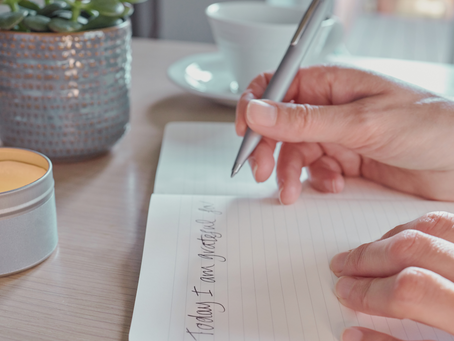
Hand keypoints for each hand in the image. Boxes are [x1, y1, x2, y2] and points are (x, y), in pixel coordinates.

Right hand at [235, 66, 453, 203]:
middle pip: (278, 125)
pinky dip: (316, 182)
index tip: (244, 134)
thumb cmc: (430, 126)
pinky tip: (333, 186)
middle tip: (261, 172)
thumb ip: (303, 120)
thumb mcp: (360, 123)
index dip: (253, 108)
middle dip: (267, 149)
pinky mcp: (345, 160)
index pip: (275, 86)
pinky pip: (314, 171)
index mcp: (330, 84)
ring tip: (293, 192)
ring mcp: (337, 135)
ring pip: (294, 152)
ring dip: (289, 173)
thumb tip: (256, 110)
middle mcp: (329, 108)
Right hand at [330, 211, 453, 339]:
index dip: (370, 292)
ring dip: (392, 237)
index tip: (346, 293)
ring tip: (368, 252)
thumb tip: (353, 333)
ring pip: (435, 226)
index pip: (411, 289)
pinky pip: (450, 224)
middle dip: (368, 258)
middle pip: (415, 248)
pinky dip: (422, 228)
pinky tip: (405, 242)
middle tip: (343, 267)